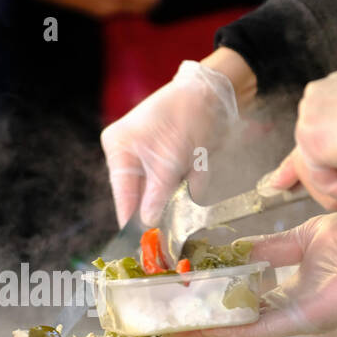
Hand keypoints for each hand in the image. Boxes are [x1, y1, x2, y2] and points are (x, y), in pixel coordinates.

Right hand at [101, 60, 239, 225]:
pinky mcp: (172, 159)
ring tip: (192, 177)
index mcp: (119, 148)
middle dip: (163, 206)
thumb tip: (147, 223)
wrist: (217, 90)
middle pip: (142, 195)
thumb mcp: (171, 159)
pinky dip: (191, 181)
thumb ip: (158, 194)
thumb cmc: (188, 115)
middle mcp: (130, 153)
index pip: (122, 195)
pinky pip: (179, 182)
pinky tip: (199, 167)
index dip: (132, 221)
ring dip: (181, 191)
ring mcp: (152, 156)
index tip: (140, 246)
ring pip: (164, 191)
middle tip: (172, 230)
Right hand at [184, 206, 336, 336]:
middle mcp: (287, 307)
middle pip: (237, 315)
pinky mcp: (298, 322)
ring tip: (169, 326)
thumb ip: (270, 247)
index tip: (187, 283)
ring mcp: (292, 318)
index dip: (216, 289)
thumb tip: (235, 248)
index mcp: (291, 286)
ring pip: (239, 327)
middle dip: (202, 314)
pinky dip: (225, 331)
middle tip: (167, 310)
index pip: (245, 291)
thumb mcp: (306, 237)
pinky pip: (255, 330)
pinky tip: (197, 330)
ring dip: (205, 328)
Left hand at [266, 67, 336, 208]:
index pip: (309, 130)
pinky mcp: (309, 139)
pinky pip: (326, 182)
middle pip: (310, 159)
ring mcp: (308, 118)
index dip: (294, 165)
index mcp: (332, 92)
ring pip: (318, 174)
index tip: (280, 184)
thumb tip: (333, 169)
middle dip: (336, 183)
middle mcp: (313, 101)